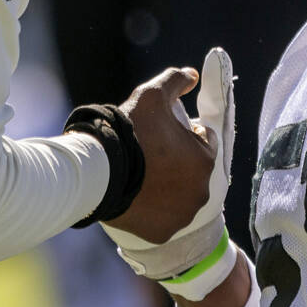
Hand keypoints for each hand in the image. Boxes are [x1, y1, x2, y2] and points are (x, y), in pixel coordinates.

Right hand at [105, 49, 235, 269]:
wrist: (100, 170)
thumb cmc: (131, 130)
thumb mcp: (154, 95)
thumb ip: (176, 80)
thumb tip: (191, 75)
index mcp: (206, 159)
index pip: (202, 139)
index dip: (182, 132)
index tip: (161, 133)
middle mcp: (202, 191)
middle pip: (193, 169)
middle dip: (178, 161)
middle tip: (151, 154)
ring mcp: (183, 215)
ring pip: (180, 195)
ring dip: (169, 186)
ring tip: (143, 175)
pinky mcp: (164, 232)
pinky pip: (164, 218)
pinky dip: (155, 209)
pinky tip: (138, 196)